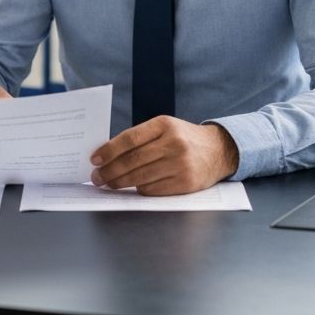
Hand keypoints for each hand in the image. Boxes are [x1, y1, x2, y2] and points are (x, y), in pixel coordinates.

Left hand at [90, 117, 238, 195]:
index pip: (130, 139)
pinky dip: (139, 189)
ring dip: (120, 182)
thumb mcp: (165, 128)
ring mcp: (181, 164)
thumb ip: (140, 138)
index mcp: (164, 125)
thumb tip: (108, 154)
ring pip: (141, 177)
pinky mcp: (186, 183)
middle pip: (133, 160)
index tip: (95, 159)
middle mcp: (173, 143)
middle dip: (110, 171)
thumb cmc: (184, 138)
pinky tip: (132, 187)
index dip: (109, 150)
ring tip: (109, 184)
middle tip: (96, 177)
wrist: (219, 150)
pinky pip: (154, 189)